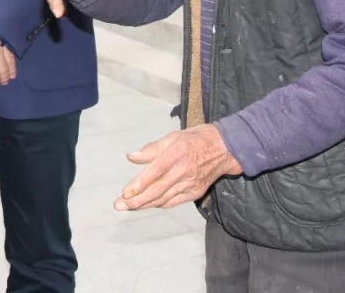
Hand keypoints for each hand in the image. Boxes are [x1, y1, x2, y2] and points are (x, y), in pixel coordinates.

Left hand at [114, 125, 242, 211]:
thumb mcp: (173, 136)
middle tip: (119, 205)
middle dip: (137, 200)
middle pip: (157, 190)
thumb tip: (131, 157)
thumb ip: (152, 149)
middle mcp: (184, 171)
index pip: (155, 172)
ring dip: (145, 204)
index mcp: (177, 154)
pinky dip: (159, 204)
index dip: (140, 184)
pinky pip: (174, 201)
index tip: (125, 192)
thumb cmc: (195, 139)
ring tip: (128, 207)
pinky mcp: (195, 192)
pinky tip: (147, 204)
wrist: (225, 149)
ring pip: (164, 199)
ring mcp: (190, 184)